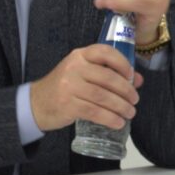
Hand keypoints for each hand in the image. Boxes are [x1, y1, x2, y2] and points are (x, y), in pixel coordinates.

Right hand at [29, 44, 144, 131]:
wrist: (36, 103)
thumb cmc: (65, 87)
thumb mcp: (83, 74)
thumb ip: (109, 73)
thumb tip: (138, 80)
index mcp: (80, 55)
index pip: (104, 52)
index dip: (122, 63)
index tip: (131, 76)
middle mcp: (74, 67)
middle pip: (107, 77)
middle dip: (126, 90)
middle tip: (135, 100)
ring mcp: (69, 86)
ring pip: (102, 96)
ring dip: (120, 106)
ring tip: (130, 113)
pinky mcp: (67, 105)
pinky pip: (94, 112)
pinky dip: (109, 118)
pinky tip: (118, 122)